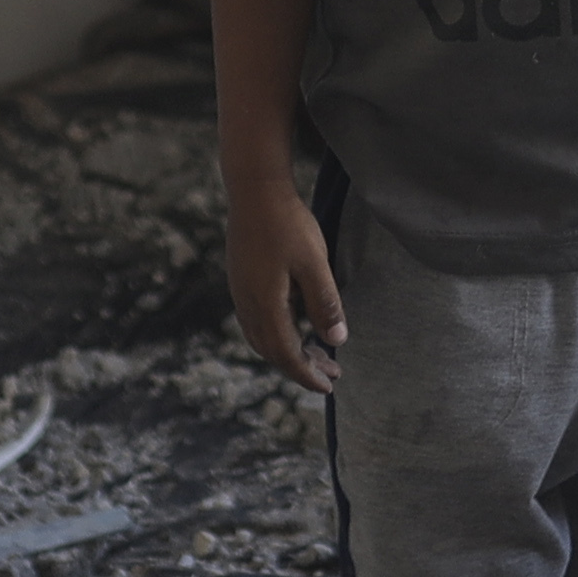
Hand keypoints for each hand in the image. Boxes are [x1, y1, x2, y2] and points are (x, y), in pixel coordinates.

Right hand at [226, 179, 347, 398]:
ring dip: (290, 351)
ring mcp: (241, 293)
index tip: (330, 386)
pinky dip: (279, 334)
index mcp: (265, 305)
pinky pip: (257, 322)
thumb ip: (325, 303)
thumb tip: (336, 340)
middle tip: (333, 372)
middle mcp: (247, 305)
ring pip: (263, 338)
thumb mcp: (315, 263)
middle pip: (273, 351)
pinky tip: (297, 325)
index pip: (286, 355)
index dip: (307, 375)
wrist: (254, 190)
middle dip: (302, 367)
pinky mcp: (241, 281)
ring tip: (319, 352)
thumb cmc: (288, 224)